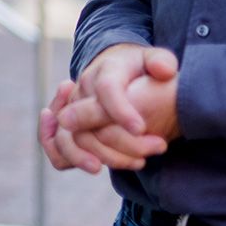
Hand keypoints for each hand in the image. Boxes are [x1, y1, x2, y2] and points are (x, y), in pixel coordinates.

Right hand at [42, 44, 178, 173]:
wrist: (116, 68)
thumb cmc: (139, 68)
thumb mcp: (153, 59)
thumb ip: (161, 61)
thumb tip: (164, 71)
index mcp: (107, 70)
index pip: (107, 89)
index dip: (121, 110)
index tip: (140, 128)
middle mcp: (84, 88)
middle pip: (87, 117)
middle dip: (117, 140)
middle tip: (152, 152)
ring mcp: (73, 106)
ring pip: (72, 135)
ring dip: (95, 155)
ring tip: (133, 164)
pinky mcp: (70, 123)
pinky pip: (61, 145)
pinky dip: (74, 158)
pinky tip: (100, 166)